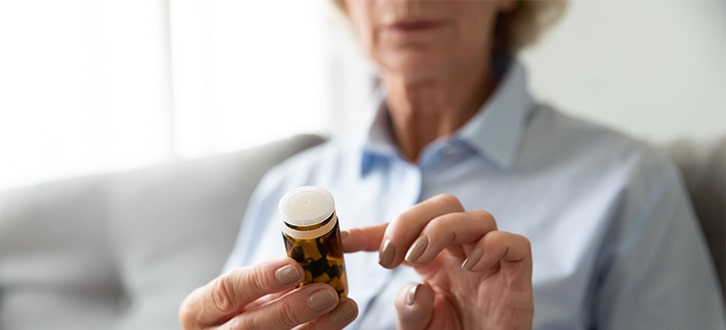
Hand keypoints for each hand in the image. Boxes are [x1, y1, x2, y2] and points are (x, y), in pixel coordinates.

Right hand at [179, 258, 357, 329]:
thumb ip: (268, 280)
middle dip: (290, 309)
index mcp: (200, 310)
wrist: (241, 329)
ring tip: (343, 308)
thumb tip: (309, 261)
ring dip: (314, 328)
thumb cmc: (243, 308)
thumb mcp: (245, 293)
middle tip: (325, 292)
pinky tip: (337, 322)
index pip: (226, 291)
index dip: (259, 279)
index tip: (293, 267)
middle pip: (248, 326)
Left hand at [343, 194, 532, 329]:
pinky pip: (515, 244)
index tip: (344, 240)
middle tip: (389, 254)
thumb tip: (414, 286)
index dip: (374, 231)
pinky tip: (469, 268)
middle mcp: (464, 254)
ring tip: (416, 258)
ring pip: (479, 217)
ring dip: (441, 229)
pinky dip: (492, 246)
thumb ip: (407, 308)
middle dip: (412, 220)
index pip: (407, 230)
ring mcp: (492, 263)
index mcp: (437, 260)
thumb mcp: (418, 328)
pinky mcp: (517, 278)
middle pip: (446, 206)